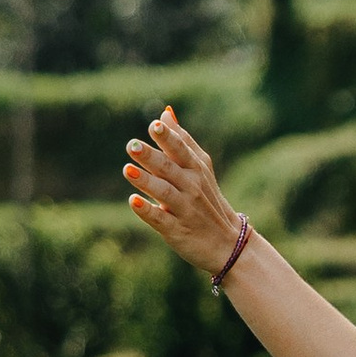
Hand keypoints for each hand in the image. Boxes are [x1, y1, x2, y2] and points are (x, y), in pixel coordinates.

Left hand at [123, 107, 238, 271]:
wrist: (227, 243)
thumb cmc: (207, 200)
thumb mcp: (199, 168)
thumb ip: (182, 141)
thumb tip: (165, 113)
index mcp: (196, 169)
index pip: (181, 150)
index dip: (168, 138)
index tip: (154, 125)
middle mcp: (192, 187)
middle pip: (170, 169)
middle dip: (152, 157)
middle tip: (132, 145)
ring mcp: (185, 209)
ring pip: (165, 192)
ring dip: (146, 181)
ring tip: (128, 169)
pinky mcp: (176, 230)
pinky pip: (161, 219)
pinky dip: (148, 211)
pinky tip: (133, 201)